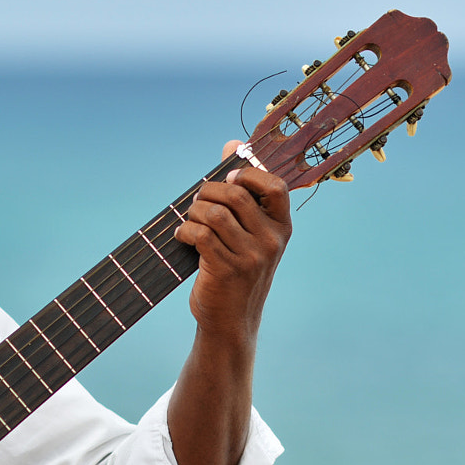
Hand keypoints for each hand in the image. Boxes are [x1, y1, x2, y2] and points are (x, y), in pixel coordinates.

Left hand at [175, 139, 291, 343]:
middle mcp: (271, 241)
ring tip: (189, 220)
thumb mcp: (249, 234)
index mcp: (282, 227)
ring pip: (214, 213)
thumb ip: (243, 191)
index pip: (275, 186)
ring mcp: (250, 257)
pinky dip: (184, 231)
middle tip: (197, 202)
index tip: (228, 179)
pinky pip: (200, 234)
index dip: (248, 174)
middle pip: (235, 194)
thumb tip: (233, 144)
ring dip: (193, 211)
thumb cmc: (238, 270)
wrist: (231, 321)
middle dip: (207, 191)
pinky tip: (182, 237)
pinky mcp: (226, 270)